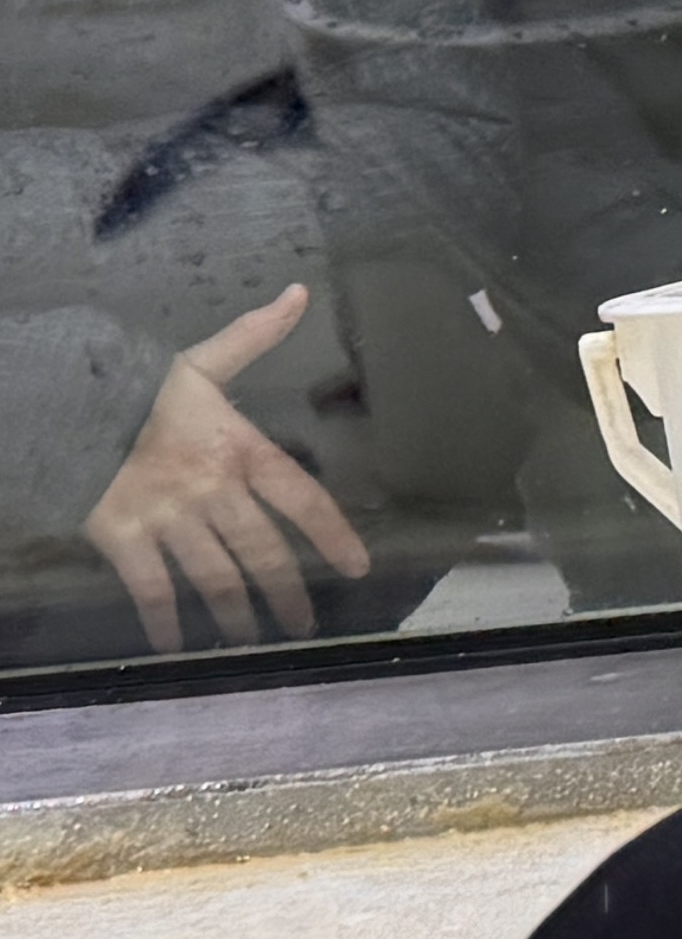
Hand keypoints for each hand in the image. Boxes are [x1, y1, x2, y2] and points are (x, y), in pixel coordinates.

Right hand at [80, 287, 364, 651]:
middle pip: (262, 551)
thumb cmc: (138, 389)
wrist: (66, 406)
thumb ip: (254, 336)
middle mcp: (212, 491)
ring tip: (254, 639)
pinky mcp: (122, 539)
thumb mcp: (201, 361)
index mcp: (240, 450)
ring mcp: (167, 519)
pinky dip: (163, 621)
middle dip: (287, 592)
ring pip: (215, 578)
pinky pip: (150, 590)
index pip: (302, 497)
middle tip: (305, 623)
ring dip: (236, 614)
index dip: (333, 535)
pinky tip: (174, 646)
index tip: (357, 566)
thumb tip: (300, 292)